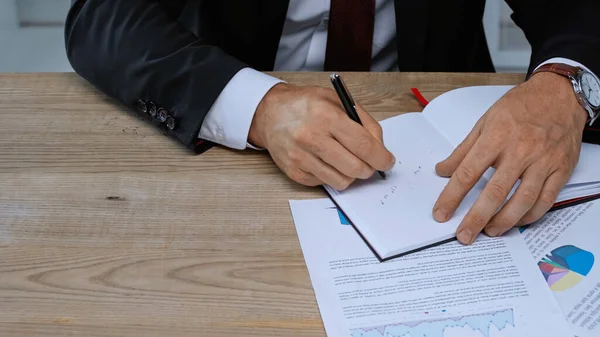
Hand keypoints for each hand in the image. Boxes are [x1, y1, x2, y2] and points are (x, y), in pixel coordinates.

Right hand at [248, 83, 395, 189]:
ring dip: (351, 175)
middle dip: (369, 169)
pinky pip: (324, 183)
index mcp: (326, 116)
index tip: (387, 162)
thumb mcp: (337, 100)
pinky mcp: (294, 172)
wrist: (270, 113)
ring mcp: (301, 157)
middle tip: (369, 164)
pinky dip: (331, 175)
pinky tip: (326, 161)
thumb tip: (379, 148)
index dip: (380, 157)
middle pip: (354, 167)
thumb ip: (363, 121)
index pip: (363, 145)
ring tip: (347, 162)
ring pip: (341, 181)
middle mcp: (311, 138)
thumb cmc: (305, 105)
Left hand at [432, 72, 587, 243]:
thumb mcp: (485, 121)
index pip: (468, 173)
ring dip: (504, 222)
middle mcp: (521, 151)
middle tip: (464, 235)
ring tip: (489, 231)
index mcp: (496, 137)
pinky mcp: (561, 170)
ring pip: (522, 201)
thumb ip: (463, 150)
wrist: (560, 95)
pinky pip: (545, 200)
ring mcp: (543, 162)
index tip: (441, 213)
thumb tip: (443, 170)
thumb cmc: (521, 107)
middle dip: (476, 218)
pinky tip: (516, 221)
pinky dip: (530, 216)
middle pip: (494, 192)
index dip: (452, 196)